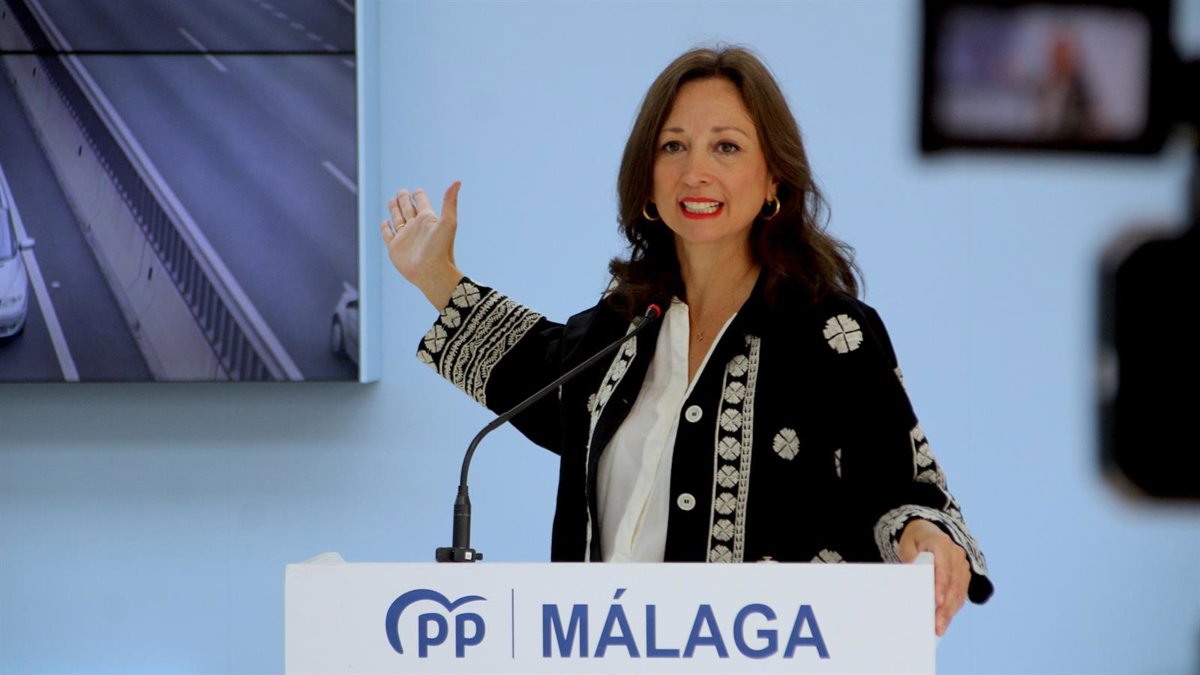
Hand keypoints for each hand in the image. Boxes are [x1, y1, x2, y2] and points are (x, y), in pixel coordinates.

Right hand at [381, 182, 463, 309]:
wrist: (432, 273)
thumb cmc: (442, 249)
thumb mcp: (448, 223)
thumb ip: (450, 202)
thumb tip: (458, 181)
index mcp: (428, 219)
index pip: (422, 201)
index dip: (419, 195)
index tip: (417, 190)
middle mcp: (416, 227)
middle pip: (408, 207)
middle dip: (404, 198)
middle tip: (402, 191)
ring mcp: (405, 237)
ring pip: (397, 218)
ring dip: (394, 209)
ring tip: (393, 200)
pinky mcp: (395, 247)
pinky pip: (388, 234)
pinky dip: (385, 227)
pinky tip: (385, 222)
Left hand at [899, 518, 969, 636]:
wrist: (927, 533)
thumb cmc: (915, 541)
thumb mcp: (907, 546)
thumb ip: (911, 560)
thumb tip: (913, 578)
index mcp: (941, 543)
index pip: (944, 566)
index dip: (941, 585)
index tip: (937, 602)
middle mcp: (956, 554)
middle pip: (953, 583)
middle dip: (946, 606)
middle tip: (937, 624)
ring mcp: (962, 565)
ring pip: (959, 592)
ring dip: (950, 612)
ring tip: (940, 627)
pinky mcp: (964, 576)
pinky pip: (961, 594)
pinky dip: (953, 608)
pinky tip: (945, 620)